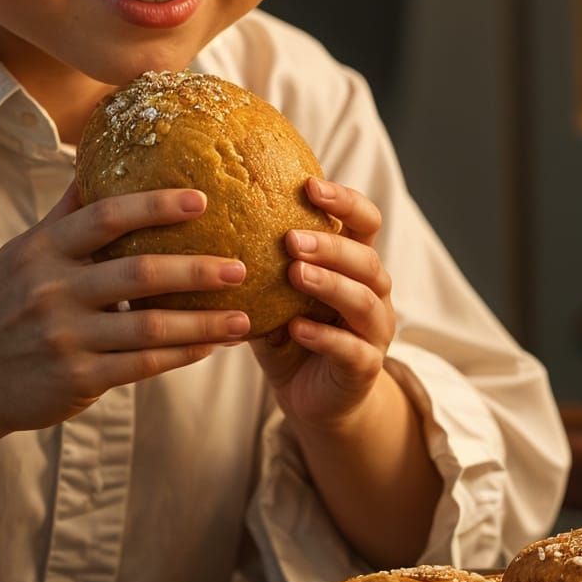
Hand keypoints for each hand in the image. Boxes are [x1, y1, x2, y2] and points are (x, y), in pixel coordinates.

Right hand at [0, 182, 249, 436]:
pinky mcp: (76, 379)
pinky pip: (141, 366)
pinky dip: (181, 356)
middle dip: (195, 269)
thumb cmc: (2, 306)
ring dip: (202, 323)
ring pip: (148, 328)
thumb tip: (95, 159)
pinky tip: (211, 346)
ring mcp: (64, 338)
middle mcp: (52, 290)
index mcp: (41, 250)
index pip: (105, 218)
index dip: (154, 206)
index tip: (200, 199)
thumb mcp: (21, 254)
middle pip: (137, 273)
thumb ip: (64, 215)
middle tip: (240, 265)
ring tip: (244, 317)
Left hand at [250, 178, 394, 433]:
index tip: (309, 185)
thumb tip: (207, 218)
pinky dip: (324, 336)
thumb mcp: (273, 292)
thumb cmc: (289, 331)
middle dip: (330, 245)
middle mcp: (373, 292)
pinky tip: (295, 328)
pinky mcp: (364, 367)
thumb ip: (260, 261)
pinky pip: (351, 348)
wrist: (312, 396)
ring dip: (329, 284)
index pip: (364, 221)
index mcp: (355, 264)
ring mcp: (374, 331)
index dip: (345, 201)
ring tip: (295, 274)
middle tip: (291, 239)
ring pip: (362, 300)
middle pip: (366, 258)